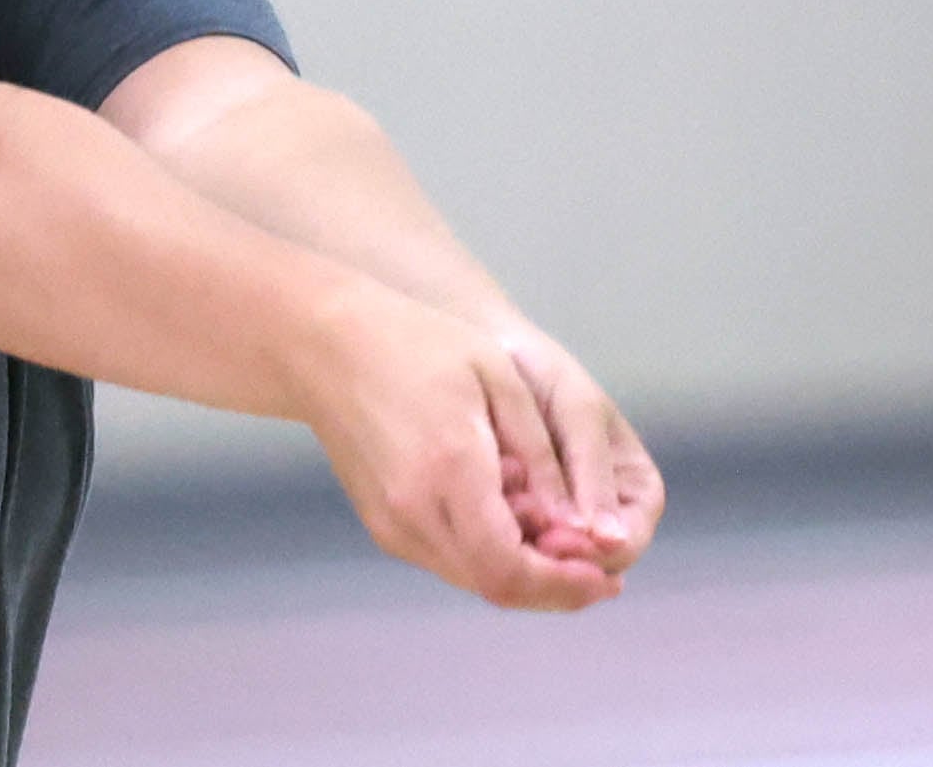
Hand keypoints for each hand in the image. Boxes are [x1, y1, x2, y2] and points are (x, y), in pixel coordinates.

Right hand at [293, 282, 625, 610]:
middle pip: (496, 586)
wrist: (324, 344)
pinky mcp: (381, 523)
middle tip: (599, 571)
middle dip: (554, 587)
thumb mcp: (499, 380)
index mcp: (449, 469)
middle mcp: (414, 509)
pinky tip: (514, 524)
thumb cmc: (419, 344)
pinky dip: (489, 556)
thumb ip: (542, 459)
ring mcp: (391, 522)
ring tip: (562, 541)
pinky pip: (447, 558)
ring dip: (524, 573)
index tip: (607, 577)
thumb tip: (579, 529)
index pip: (512, 567)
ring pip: (472, 578)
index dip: (565, 584)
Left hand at [493, 321, 664, 576]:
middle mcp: (598, 517)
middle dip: (550, 555)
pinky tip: (473, 502)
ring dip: (518, 544)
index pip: (626, 544)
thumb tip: (610, 543)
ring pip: (543, 563)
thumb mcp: (578, 413)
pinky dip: (493, 531)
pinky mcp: (510, 523)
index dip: (596, 555)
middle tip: (514, 527)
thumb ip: (593, 475)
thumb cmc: (541, 374)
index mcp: (632, 492)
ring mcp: (554, 523)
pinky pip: (507, 546)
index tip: (555, 542)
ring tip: (491, 503)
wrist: (484, 355)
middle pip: (583, 566)